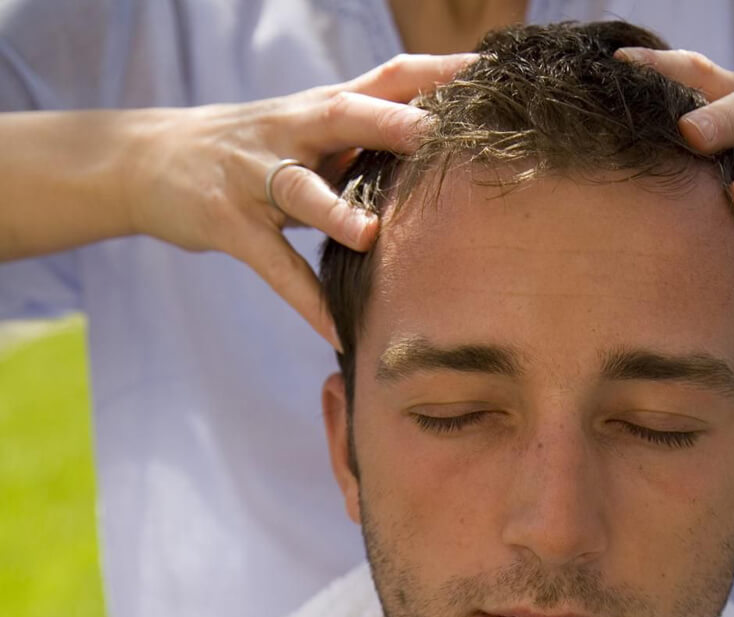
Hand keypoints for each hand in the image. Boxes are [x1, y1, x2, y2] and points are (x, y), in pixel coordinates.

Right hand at [123, 53, 474, 347]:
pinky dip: (306, 300)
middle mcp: (290, 131)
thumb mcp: (304, 131)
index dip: (438, 73)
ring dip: (336, 211)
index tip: (492, 74)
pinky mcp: (229, 223)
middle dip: (395, 123)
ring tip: (371, 236)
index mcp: (319, 107)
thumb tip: (434, 149)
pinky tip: (338, 331)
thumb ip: (362, 137)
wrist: (146, 157)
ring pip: (301, 189)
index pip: (387, 78)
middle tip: (446, 135)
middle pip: (347, 115)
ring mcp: (254, 175)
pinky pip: (274, 266)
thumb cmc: (249, 148)